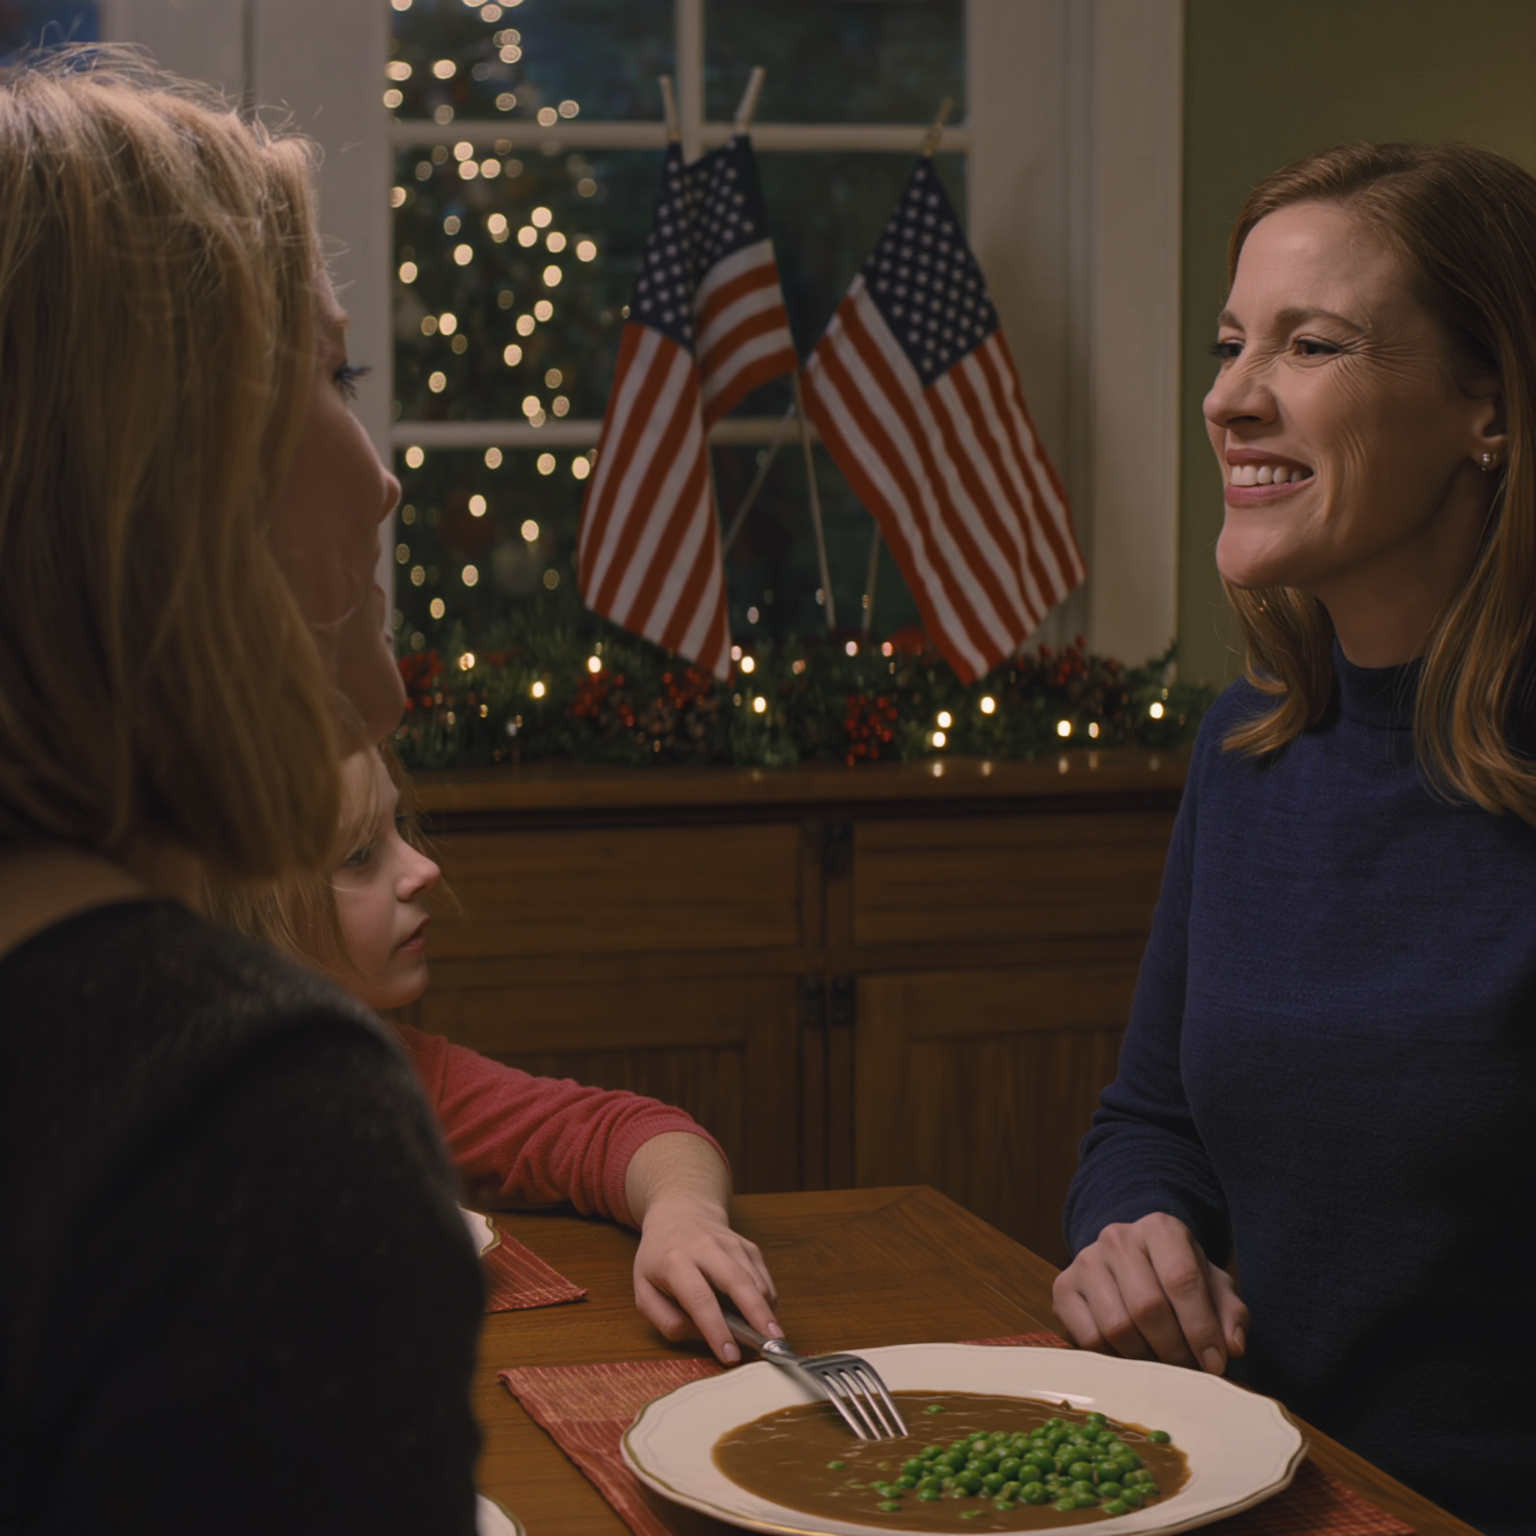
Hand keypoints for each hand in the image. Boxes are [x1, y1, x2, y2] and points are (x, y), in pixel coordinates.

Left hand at [633, 1195, 780, 1363]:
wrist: (679, 1213)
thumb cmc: (660, 1257)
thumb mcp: (644, 1290)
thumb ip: (666, 1319)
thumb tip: (699, 1337)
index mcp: (675, 1261)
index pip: (699, 1299)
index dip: (716, 1329)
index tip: (730, 1356)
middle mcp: (706, 1248)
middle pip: (738, 1282)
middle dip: (757, 1314)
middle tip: (772, 1342)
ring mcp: (731, 1244)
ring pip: (755, 1281)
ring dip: (766, 1311)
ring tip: (770, 1338)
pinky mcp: (748, 1246)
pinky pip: (763, 1278)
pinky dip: (766, 1300)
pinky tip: (762, 1315)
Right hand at [1052, 1212, 1248, 1374]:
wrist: (1131, 1259)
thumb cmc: (1178, 1276)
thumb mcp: (1213, 1286)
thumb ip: (1229, 1314)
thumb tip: (1231, 1347)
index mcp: (1160, 1228)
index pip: (1182, 1280)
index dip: (1201, 1328)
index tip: (1215, 1364)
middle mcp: (1118, 1237)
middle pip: (1148, 1307)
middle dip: (1174, 1350)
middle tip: (1188, 1372)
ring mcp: (1086, 1260)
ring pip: (1117, 1326)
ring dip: (1145, 1359)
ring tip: (1162, 1365)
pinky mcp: (1063, 1287)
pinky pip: (1089, 1337)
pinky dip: (1114, 1358)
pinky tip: (1131, 1355)